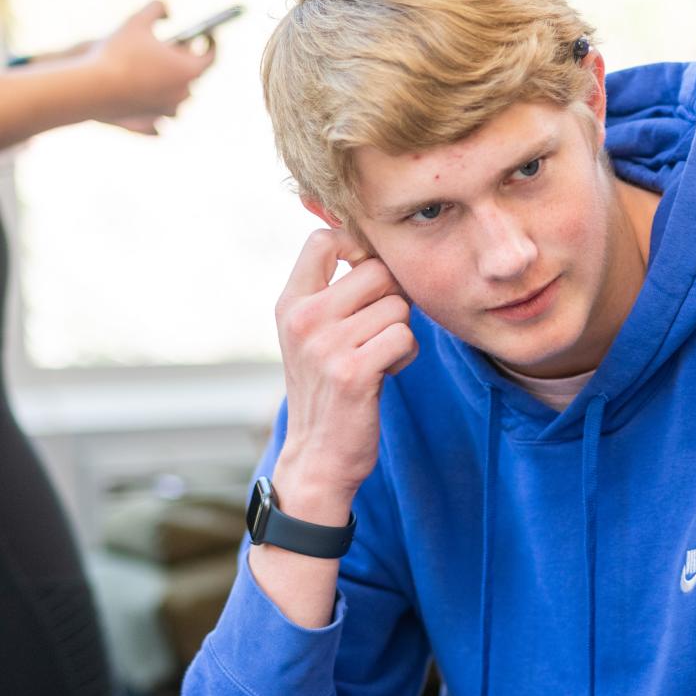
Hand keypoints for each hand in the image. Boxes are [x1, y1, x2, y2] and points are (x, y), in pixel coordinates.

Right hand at [85, 0, 215, 133]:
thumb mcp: (137, 20)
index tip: (206, 34)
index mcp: (188, 70)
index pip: (210, 56)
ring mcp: (167, 112)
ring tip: (160, 72)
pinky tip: (150, 100)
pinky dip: (158, 111)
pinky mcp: (150, 126)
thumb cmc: (117, 52)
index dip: (210, 42)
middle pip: (192, 76)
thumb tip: (166, 10)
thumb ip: (157, 8)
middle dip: (186, 60)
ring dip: (173, 86)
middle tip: (177, 48)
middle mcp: (183, 94)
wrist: (91, 87)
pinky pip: (161, 121)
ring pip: (177, 98)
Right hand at [273, 228, 417, 513]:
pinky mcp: (353, 373)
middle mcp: (303, 319)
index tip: (366, 280)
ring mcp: (326, 346)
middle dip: (391, 300)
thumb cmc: (326, 389)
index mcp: (290, 303)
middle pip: (376, 271)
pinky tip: (386, 374)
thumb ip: (330, 291)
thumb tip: (369, 243)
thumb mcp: (311, 334)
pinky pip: (404, 337)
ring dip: (399, 333)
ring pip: (397, 307)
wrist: (318, 455)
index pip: (323, 240)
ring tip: (377, 358)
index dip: (357, 249)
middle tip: (377, 332)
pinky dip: (405, 356)